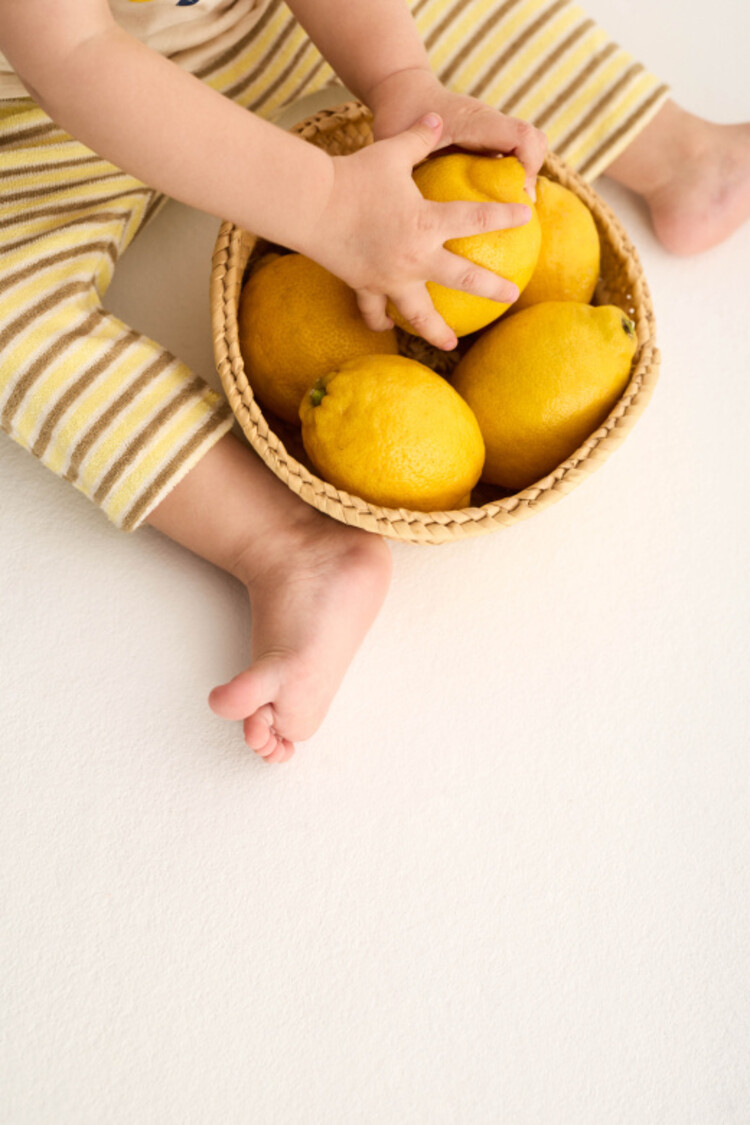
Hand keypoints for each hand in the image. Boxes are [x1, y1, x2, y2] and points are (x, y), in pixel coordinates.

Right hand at [303, 112, 531, 349]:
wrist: (312, 205)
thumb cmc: (354, 175)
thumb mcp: (391, 152)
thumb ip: (419, 137)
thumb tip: (436, 116)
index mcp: (427, 222)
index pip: (478, 220)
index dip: (506, 217)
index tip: (527, 216)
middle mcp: (415, 257)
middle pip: (463, 279)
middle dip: (491, 289)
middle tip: (510, 297)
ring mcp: (390, 278)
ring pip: (420, 313)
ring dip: (437, 331)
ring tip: (451, 343)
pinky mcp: (365, 286)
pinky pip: (374, 311)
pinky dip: (380, 321)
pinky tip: (387, 328)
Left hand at [367, 67, 547, 199]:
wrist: (403, 89)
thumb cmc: (399, 115)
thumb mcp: (399, 140)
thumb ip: (407, 164)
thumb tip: (411, 202)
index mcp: (473, 121)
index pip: (521, 137)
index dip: (528, 167)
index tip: (514, 195)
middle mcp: (489, 122)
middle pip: (535, 142)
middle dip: (531, 175)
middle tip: (512, 206)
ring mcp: (491, 130)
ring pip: (530, 148)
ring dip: (523, 178)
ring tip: (505, 209)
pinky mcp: (488, 138)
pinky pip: (514, 155)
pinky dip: (512, 178)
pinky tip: (494, 205)